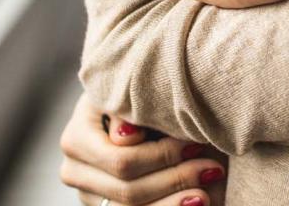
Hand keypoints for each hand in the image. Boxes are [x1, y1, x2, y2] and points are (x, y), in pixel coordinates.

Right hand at [59, 91, 228, 205]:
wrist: (137, 109)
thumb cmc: (144, 96)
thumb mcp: (137, 93)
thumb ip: (131, 110)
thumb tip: (128, 136)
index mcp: (76, 136)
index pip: (122, 160)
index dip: (164, 155)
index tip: (199, 144)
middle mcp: (74, 169)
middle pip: (127, 189)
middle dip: (175, 179)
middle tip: (213, 169)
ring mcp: (88, 193)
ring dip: (173, 202)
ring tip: (206, 194)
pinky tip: (195, 202)